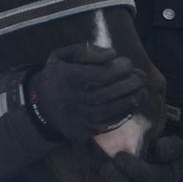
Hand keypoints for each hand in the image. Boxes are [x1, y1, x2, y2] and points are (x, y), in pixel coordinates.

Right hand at [26, 43, 144, 142]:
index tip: (127, 63)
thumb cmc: (56, 77)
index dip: (122, 67)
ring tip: (140, 87)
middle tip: (139, 75)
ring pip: (118, 107)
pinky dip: (127, 111)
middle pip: (115, 91)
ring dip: (135, 96)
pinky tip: (131, 101)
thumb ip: (85, 51)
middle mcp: (79, 99)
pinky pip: (114, 121)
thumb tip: (111, 54)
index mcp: (71, 78)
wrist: (41, 109)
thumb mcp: (61, 56)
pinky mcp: (89, 130)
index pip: (105, 73)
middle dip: (133, 81)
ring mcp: (85, 117)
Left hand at [92, 135, 182, 181]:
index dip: (133, 168)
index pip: (150, 178)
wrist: (170, 172)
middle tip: (105, 167)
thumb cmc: (169, 156)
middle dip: (117, 180)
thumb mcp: (176, 147)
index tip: (119, 155)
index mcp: (165, 179)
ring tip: (99, 181)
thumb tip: (156, 148)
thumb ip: (168, 147)